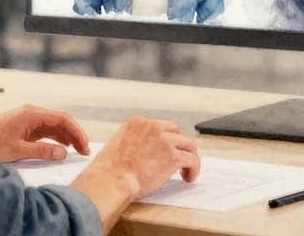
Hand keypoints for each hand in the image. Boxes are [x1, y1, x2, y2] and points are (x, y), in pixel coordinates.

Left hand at [0, 104, 89, 162]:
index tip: (85, 146)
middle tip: (85, 151)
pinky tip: (62, 148)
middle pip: (61, 122)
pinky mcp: (24, 128)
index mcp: (32, 113)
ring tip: (77, 151)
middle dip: (75, 135)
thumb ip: (41, 151)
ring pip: (54, 127)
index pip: (62, 119)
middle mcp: (32, 114)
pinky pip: (46, 132)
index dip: (77, 132)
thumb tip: (63, 153)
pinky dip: (56, 139)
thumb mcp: (17, 150)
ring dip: (67, 138)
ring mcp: (28, 121)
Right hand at [70, 117, 200, 230]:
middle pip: (176, 132)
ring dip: (190, 156)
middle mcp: (152, 127)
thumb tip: (141, 153)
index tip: (166, 151)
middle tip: (180, 159)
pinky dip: (194, 168)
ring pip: (188, 144)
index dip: (165, 140)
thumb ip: (132, 142)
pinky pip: (192, 160)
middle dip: (179, 146)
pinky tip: (189, 177)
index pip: (159, 126)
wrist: (112, 180)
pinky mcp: (173, 156)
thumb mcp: (117, 145)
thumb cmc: (109, 170)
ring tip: (187, 170)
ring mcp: (164, 141)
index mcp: (137, 122)